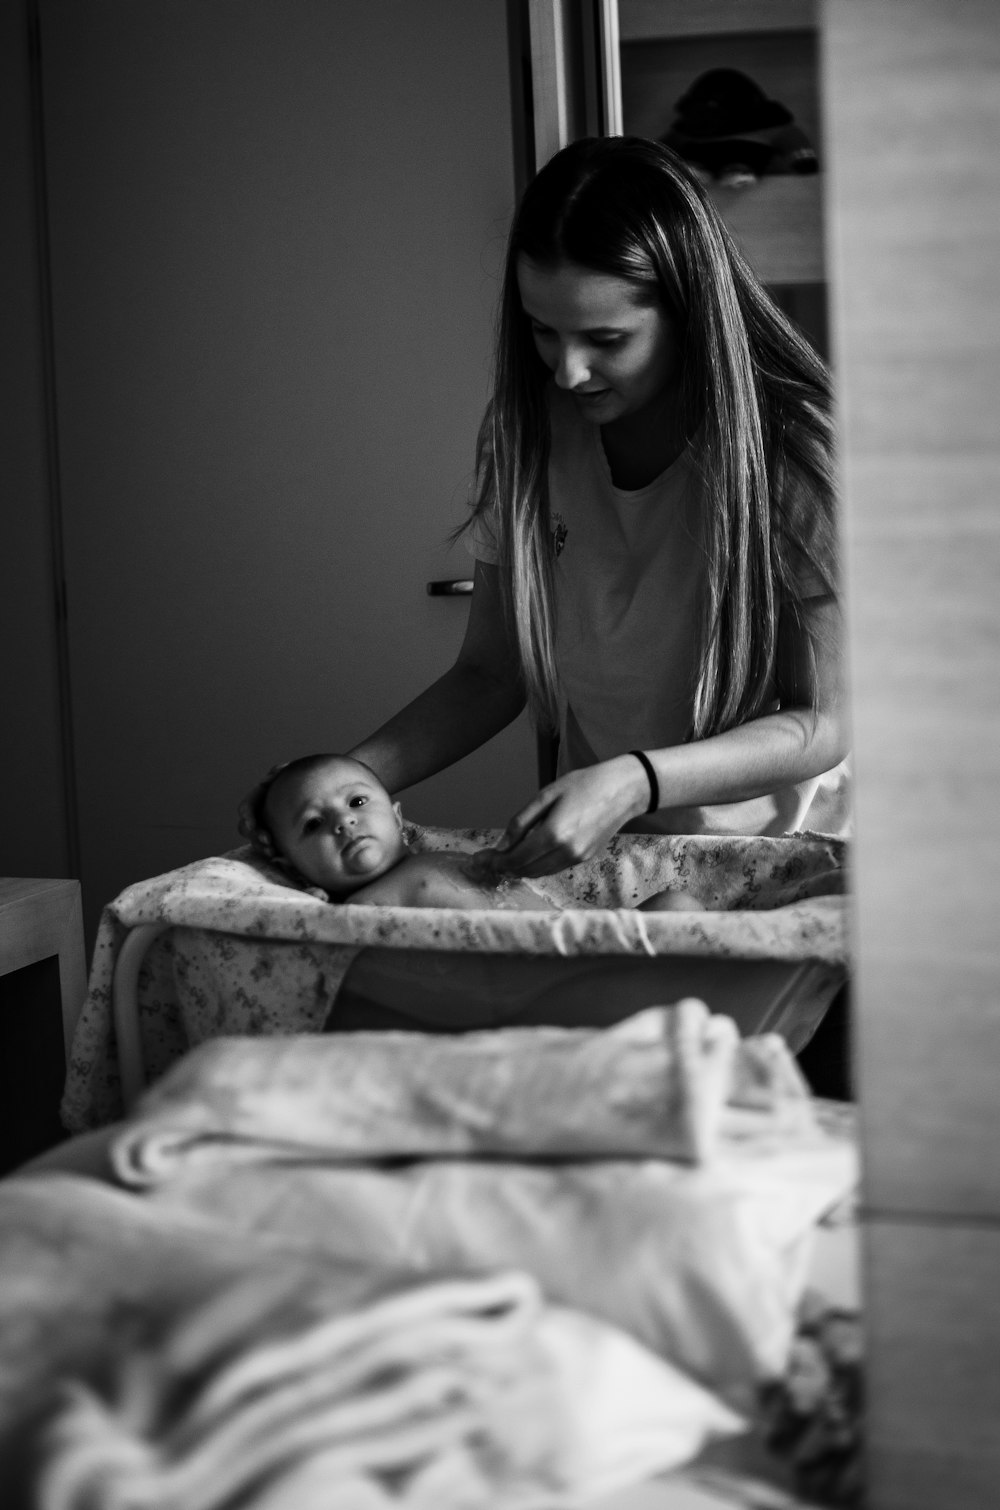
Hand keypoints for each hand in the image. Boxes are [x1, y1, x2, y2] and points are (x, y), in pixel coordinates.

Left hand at [487, 757, 648, 877]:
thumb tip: (502, 844)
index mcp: (553, 834)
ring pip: (540, 873)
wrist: (622, 790)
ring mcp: (576, 858)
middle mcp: (565, 852)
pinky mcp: (584, 858)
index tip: (481, 859)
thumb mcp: (546, 795)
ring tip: (505, 858)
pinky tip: (528, 855)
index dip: (496, 861)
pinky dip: (537, 866)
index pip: (516, 858)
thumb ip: (521, 821)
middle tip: (489, 859)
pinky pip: (553, 868)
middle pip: (526, 870)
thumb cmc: (584, 785)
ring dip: (520, 869)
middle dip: (505, 867)